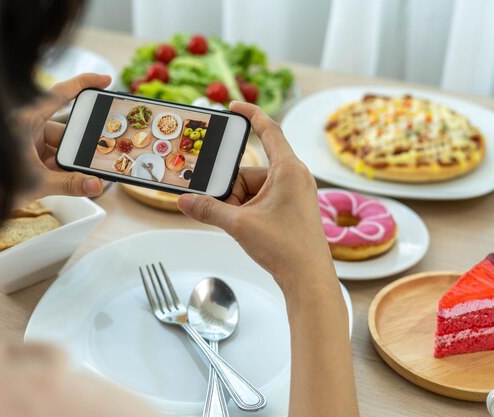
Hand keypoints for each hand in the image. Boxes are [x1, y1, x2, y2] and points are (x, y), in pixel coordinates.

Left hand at [16, 73, 110, 203]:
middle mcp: (25, 127)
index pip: (60, 95)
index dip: (84, 83)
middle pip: (64, 130)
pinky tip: (73, 180)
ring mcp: (25, 142)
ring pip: (57, 147)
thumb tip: (95, 185)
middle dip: (81, 145)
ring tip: (86, 175)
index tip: (105, 81)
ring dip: (70, 162)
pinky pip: (49, 158)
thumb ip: (70, 184)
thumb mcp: (37, 184)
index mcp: (24, 120)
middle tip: (102, 153)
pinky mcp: (24, 156)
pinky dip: (60, 169)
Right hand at [177, 102, 333, 288]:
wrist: (309, 279)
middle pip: (251, 170)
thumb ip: (209, 210)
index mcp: (288, 169)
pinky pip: (263, 200)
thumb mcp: (240, 225)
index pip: (270, 129)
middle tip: (222, 207)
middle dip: (232, 188)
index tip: (234, 106)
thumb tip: (184, 201)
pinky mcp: (292, 209)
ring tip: (236, 224)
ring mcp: (295, 194)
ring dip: (239, 203)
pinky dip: (249, 210)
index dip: (251, 114)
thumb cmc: (286, 248)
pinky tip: (244, 227)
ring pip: (255, 188)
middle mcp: (294, 177)